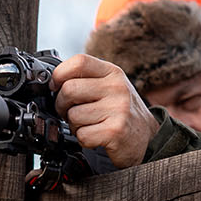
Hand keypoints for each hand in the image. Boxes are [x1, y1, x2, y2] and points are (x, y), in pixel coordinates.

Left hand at [51, 54, 158, 168]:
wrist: (147, 138)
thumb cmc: (121, 111)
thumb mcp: (109, 87)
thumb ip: (86, 79)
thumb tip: (52, 81)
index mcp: (113, 72)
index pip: (79, 61)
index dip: (59, 74)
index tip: (56, 86)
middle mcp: (117, 87)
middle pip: (69, 89)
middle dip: (61, 105)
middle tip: (69, 112)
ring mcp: (118, 109)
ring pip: (73, 115)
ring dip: (74, 125)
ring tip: (89, 125)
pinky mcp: (116, 131)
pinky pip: (82, 135)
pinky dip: (83, 139)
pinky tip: (96, 136)